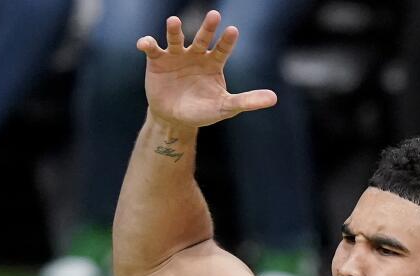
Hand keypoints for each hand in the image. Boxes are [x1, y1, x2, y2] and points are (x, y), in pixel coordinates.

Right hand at [136, 10, 276, 129]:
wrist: (175, 118)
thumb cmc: (203, 111)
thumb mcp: (226, 107)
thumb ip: (248, 101)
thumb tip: (274, 98)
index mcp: (214, 63)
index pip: (223, 49)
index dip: (227, 40)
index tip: (233, 30)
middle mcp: (196, 55)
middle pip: (203, 38)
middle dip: (208, 27)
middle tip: (214, 15)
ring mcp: (176, 55)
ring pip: (176, 38)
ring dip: (174, 30)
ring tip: (174, 21)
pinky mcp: (157, 60)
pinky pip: (152, 48)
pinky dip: (148, 43)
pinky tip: (145, 43)